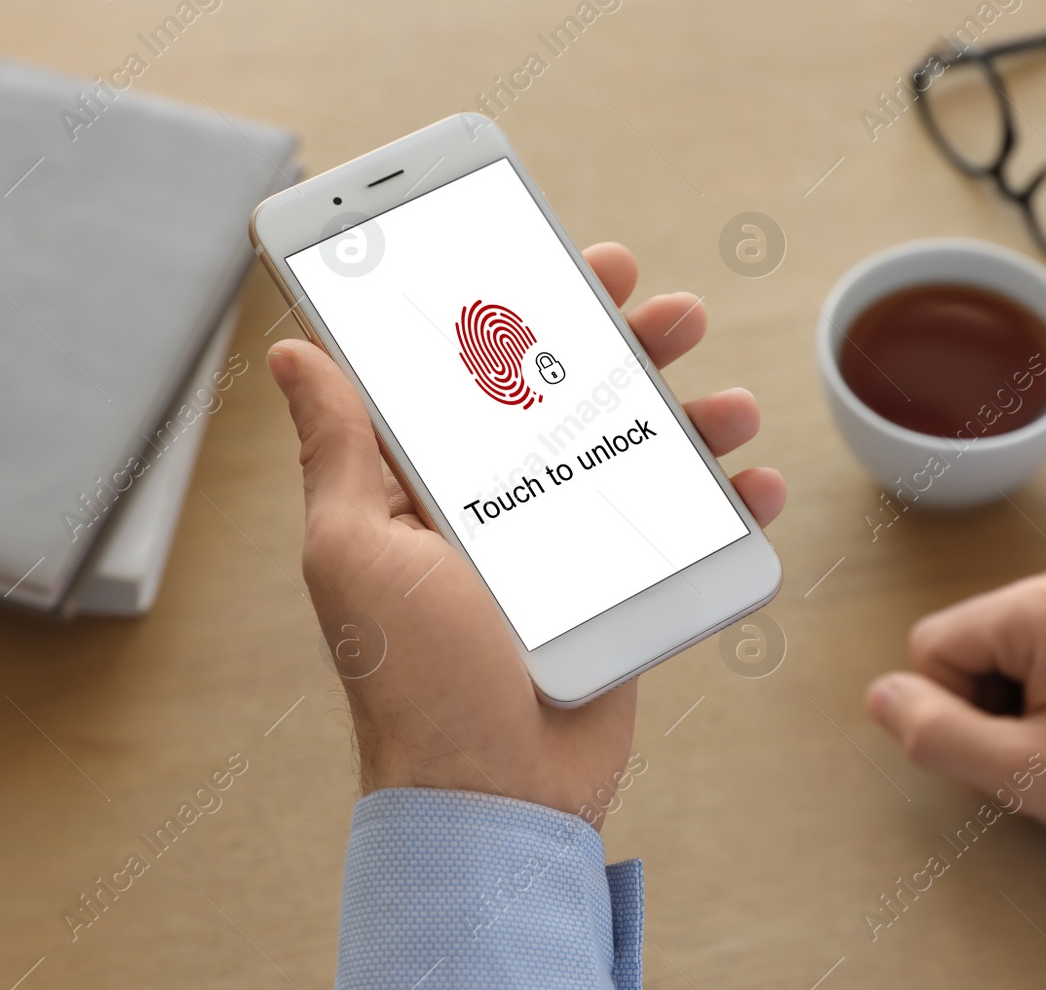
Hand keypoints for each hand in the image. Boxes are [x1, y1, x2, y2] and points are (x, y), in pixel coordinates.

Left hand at [268, 242, 784, 827]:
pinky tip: (751, 481)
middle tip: (665, 307)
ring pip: (633, 446)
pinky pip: (679, 526)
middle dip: (620, 338)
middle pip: (566, 391)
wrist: (492, 791)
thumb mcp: (356, 547)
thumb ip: (339, 447)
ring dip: (689, 410)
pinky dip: (723, 500)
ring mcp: (563, 541)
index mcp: (425, 479)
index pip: (471, 366)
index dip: (513, 303)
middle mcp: (496, 499)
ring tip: (726, 402)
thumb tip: (294, 354)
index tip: (554, 254)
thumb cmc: (411, 675)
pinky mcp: (617, 584)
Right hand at [865, 557, 1045, 851]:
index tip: (1015, 744)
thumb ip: (937, 734)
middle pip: (982, 636)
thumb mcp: (1025, 775)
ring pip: (1025, 635)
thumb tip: (881, 696)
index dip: (957, 708)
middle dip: (999, 695)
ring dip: (1037, 685)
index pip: (935, 644)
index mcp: (1044, 605)